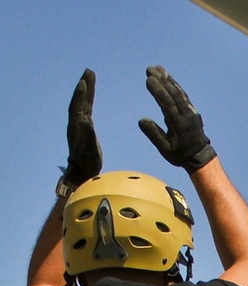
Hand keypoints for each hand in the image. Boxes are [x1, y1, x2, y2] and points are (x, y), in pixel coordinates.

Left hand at [64, 69, 102, 186]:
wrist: (83, 172)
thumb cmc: (87, 163)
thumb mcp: (89, 151)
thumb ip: (88, 136)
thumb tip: (86, 121)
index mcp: (76, 127)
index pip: (77, 107)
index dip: (80, 95)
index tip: (83, 82)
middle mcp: (76, 122)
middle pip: (79, 100)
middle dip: (84, 86)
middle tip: (89, 71)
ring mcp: (81, 123)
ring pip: (83, 102)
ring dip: (87, 88)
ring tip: (91, 74)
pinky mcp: (86, 126)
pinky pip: (87, 107)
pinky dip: (89, 97)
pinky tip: (91, 91)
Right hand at [139, 65, 216, 171]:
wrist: (200, 156)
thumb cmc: (181, 154)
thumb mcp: (165, 149)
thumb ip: (154, 134)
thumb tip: (142, 120)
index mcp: (179, 124)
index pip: (167, 103)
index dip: (158, 90)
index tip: (149, 79)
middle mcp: (186, 114)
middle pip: (173, 93)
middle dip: (161, 80)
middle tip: (150, 68)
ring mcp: (190, 111)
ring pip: (178, 92)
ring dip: (168, 79)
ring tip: (158, 68)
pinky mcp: (191, 110)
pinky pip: (183, 95)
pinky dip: (175, 85)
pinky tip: (168, 78)